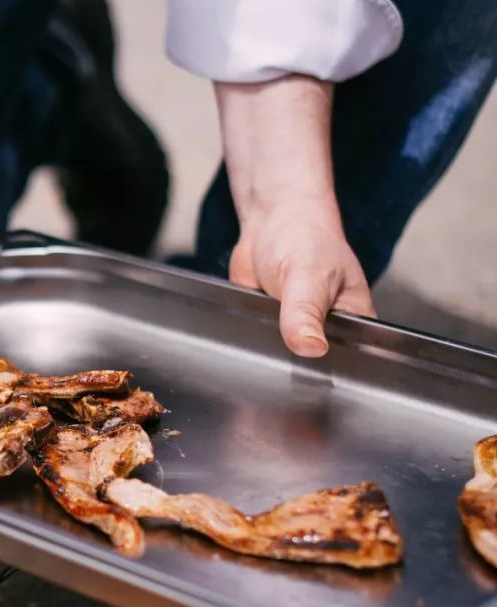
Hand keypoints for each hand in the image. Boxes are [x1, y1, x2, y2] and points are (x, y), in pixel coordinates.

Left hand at [214, 74, 373, 357]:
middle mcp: (330, 333)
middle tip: (281, 370)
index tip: (312, 387)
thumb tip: (310, 347)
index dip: (331, 380)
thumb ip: (305, 312)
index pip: (351, 366)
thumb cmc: (304, 238)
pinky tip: (250, 346)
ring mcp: (299, 334)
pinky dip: (253, 348)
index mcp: (356, 324)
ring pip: (285, 364)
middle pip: (315, 371)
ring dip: (271, 362)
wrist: (271, 218)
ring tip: (264, 357)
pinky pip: (261, 351)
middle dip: (297, 373)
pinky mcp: (271, 331)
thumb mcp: (308, 275)